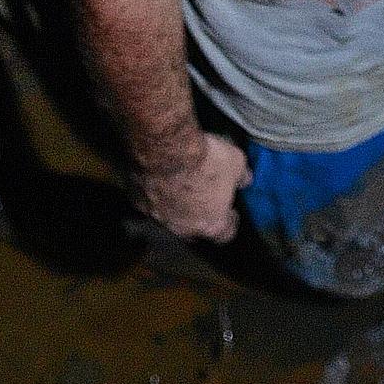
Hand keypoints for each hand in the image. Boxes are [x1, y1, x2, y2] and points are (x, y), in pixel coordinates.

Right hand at [131, 130, 251, 241]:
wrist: (165, 148)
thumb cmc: (206, 158)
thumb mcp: (236, 161)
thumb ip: (241, 176)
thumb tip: (245, 180)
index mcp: (211, 224)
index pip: (225, 234)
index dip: (229, 222)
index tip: (231, 212)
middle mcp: (184, 230)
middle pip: (195, 231)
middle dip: (200, 218)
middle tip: (203, 199)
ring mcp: (159, 219)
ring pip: (169, 219)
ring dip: (175, 207)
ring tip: (178, 187)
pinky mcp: (138, 203)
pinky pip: (149, 202)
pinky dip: (154, 193)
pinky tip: (156, 178)